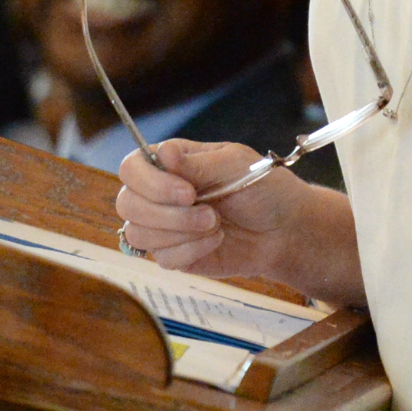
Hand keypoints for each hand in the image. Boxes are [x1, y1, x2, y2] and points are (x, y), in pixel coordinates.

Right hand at [115, 139, 313, 278]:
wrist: (284, 229)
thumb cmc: (262, 188)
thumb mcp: (235, 165)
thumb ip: (197, 163)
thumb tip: (163, 152)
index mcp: (169, 163)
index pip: (131, 168)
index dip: (151, 183)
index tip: (187, 192)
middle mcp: (158, 193)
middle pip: (127, 204)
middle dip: (167, 213)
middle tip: (209, 213)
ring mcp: (163, 226)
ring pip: (138, 234)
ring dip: (180, 232)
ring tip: (215, 224)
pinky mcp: (173, 254)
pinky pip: (162, 258)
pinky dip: (192, 250)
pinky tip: (217, 240)